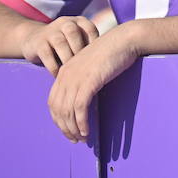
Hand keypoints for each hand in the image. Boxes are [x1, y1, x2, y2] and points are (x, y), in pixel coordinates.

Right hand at [19, 15, 99, 75]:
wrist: (33, 39)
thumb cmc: (64, 45)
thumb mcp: (77, 40)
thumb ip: (89, 46)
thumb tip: (109, 63)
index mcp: (79, 21)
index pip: (90, 29)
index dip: (95, 44)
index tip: (98, 60)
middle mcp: (65, 23)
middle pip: (74, 33)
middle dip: (79, 52)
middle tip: (84, 70)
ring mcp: (50, 31)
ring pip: (60, 43)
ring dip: (67, 60)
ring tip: (72, 75)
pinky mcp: (38, 43)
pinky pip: (47, 54)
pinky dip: (54, 67)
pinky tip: (58, 77)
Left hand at [47, 24, 140, 141]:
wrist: (123, 39)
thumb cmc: (112, 51)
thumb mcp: (91, 65)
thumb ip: (83, 78)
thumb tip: (83, 98)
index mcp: (64, 71)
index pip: (53, 102)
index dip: (58, 119)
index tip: (68, 129)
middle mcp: (65, 75)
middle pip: (57, 109)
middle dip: (64, 128)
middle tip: (74, 139)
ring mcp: (76, 78)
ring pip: (67, 112)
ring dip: (73, 129)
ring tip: (82, 138)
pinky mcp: (88, 82)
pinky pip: (80, 109)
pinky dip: (82, 123)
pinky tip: (87, 130)